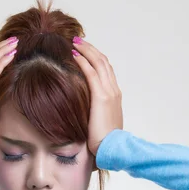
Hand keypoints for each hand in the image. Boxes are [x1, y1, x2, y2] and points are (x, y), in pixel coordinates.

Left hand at [71, 37, 122, 156]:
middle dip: (90, 49)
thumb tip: (81, 109)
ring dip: (86, 50)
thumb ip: (93, 111)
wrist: (112, 148)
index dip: (95, 58)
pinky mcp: (102, 97)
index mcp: (114, 95)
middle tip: (77, 41)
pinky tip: (74, 55)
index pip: (106, 70)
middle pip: (103, 62)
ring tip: (74, 42)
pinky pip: (92, 73)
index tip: (84, 51)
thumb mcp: (99, 121)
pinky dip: (83, 62)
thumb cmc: (104, 141)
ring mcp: (109, 92)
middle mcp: (114, 90)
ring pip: (99, 63)